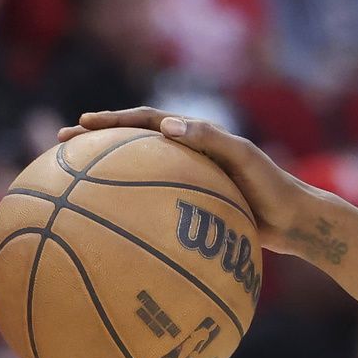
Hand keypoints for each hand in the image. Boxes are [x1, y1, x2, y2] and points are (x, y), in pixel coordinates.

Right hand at [59, 109, 314, 256]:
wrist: (297, 220)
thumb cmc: (273, 186)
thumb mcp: (244, 159)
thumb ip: (210, 140)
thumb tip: (166, 125)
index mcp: (195, 137)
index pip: (146, 122)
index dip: (112, 122)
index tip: (80, 126)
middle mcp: (188, 155)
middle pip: (133, 146)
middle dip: (96, 144)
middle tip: (60, 149)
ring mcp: (188, 183)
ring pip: (139, 178)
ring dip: (107, 180)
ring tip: (73, 191)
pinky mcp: (193, 209)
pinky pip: (154, 210)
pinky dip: (130, 216)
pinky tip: (109, 235)